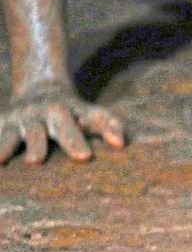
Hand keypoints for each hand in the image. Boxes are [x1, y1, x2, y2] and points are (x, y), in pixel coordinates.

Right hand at [1, 82, 124, 164]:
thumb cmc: (75, 113)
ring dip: (4, 145)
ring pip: (9, 134)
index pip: (70, 126)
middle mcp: (37, 115)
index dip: (75, 141)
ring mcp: (16, 120)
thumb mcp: (93, 114)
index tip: (84, 156)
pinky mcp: (0, 125)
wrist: (40, 89)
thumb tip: (120, 144)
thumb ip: (109, 127)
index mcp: (62, 112)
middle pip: (37, 131)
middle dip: (37, 144)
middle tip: (35, 161)